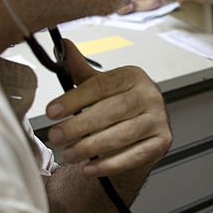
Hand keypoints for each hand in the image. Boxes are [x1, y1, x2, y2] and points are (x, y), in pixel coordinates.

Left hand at [44, 40, 171, 175]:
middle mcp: (149, 95)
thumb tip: (63, 44)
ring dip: (92, 147)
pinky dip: (111, 164)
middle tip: (56, 137)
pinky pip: (135, 155)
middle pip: (112, 110)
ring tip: (69, 154)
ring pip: (123, 134)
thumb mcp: (100, 85)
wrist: (144, 128)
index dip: (73, 100)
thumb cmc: (118, 105)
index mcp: (133, 76)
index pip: (101, 86)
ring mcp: (158, 119)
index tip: (51, 112)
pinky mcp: (162, 142)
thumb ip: (80, 69)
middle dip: (80, 126)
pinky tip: (90, 168)